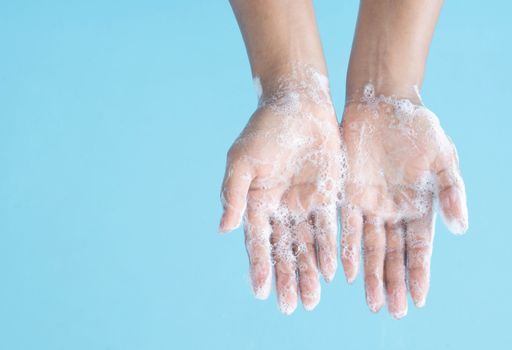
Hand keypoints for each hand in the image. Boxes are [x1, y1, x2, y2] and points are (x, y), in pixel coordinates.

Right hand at [219, 68, 341, 313]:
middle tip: (292, 307)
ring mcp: (305, 204)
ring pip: (307, 245)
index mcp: (257, 202)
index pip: (258, 241)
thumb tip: (224, 230)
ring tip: (312, 299)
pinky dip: (330, 249)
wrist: (299, 104)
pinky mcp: (328, 195)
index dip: (260, 266)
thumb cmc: (265, 130)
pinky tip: (333, 271)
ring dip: (310, 271)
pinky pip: (330, 228)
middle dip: (288, 278)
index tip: (263, 292)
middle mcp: (281, 208)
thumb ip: (234, 194)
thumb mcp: (243, 160)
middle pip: (284, 250)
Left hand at [340, 84, 467, 318]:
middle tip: (392, 312)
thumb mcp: (442, 157)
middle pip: (393, 254)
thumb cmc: (417, 128)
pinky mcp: (347, 194)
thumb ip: (452, 191)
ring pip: (369, 247)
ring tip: (371, 302)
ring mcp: (370, 205)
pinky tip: (344, 271)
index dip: (419, 273)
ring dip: (370, 275)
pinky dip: (346, 249)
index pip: (419, 247)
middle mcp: (394, 211)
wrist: (381, 103)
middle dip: (393, 283)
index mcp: (420, 206)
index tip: (418, 299)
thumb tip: (461, 228)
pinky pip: (346, 227)